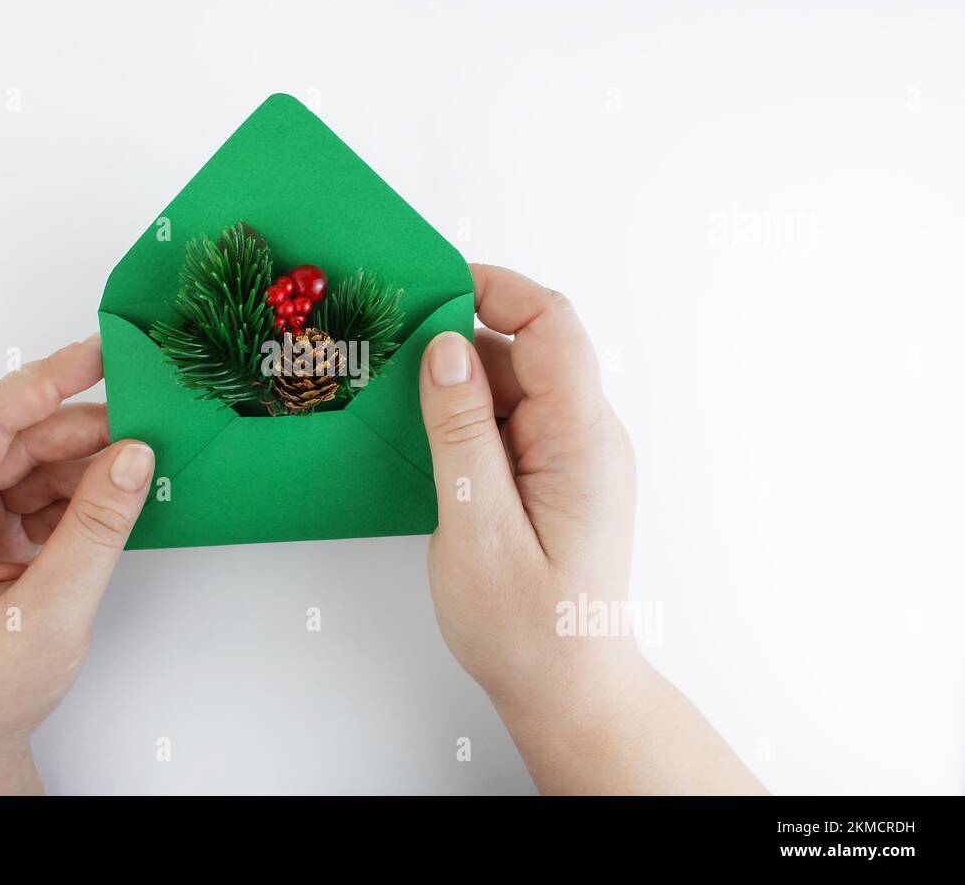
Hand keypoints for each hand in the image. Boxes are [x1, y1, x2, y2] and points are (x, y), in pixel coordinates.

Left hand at [0, 335, 153, 793]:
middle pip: (8, 438)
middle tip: (146, 417)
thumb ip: (96, 528)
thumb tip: (134, 455)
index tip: (100, 353)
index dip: (45, 383)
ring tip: (139, 460)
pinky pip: (28, 489)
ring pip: (23, 460)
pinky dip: (72, 493)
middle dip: (78, 430)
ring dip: (81, 462)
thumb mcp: (47, 613)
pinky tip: (112, 496)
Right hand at [419, 264, 762, 792]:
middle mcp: (587, 436)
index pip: (551, 325)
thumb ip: (461, 433)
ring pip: (513, 385)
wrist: (568, 689)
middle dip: (458, 341)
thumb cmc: (527, 627)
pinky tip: (425, 443)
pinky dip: (466, 418)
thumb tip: (444, 349)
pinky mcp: (554, 475)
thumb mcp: (477, 527)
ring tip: (396, 407)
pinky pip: (510, 421)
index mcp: (581, 440)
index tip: (430, 286)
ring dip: (457, 385)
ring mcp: (573, 455)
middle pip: (525, 350)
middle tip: (388, 354)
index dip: (494, 289)